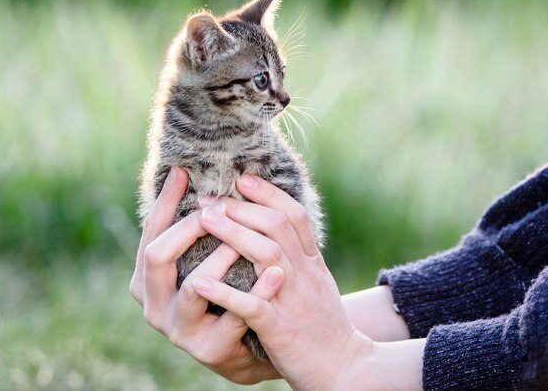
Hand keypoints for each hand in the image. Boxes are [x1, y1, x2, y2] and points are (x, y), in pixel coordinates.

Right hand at [129, 167, 282, 383]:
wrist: (249, 348)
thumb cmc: (225, 291)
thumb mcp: (204, 259)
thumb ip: (194, 227)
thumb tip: (183, 171)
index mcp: (147, 281)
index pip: (150, 234)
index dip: (166, 202)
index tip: (182, 171)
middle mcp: (154, 306)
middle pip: (158, 256)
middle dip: (188, 227)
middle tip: (217, 208)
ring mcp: (179, 331)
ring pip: (193, 286)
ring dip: (221, 257)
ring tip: (245, 239)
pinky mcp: (209, 350)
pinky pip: (233, 316)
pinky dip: (256, 291)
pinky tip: (276, 273)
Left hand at [193, 175, 379, 389]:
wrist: (346, 368)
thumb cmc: (325, 325)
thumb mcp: (318, 283)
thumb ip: (300, 256)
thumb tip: (276, 229)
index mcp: (312, 263)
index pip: (294, 216)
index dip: (268, 193)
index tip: (242, 178)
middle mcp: (305, 275)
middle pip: (276, 227)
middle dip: (241, 207)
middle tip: (209, 197)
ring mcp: (294, 301)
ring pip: (267, 256)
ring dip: (233, 233)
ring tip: (204, 218)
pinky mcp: (282, 330)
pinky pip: (254, 306)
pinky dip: (228, 293)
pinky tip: (202, 282)